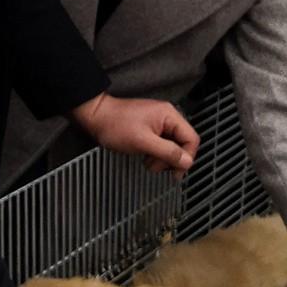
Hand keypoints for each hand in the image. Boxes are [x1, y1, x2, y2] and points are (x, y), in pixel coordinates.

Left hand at [71, 94, 198, 175]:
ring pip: (172, 147)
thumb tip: (186, 162)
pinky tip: (144, 156)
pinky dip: (155, 154)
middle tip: (155, 166)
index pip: (191, 138)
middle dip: (171, 159)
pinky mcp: (151, 129)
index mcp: (169, 115)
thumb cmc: (115, 125)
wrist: (96, 117)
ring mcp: (159, 123)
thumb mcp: (143, 142)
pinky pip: (161, 145)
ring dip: (161, 158)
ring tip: (146, 161)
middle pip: (183, 144)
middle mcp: (167, 117)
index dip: (186, 157)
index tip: (176, 171)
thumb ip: (167, 152)